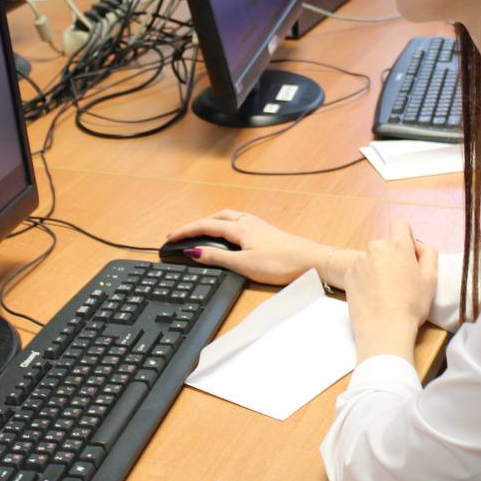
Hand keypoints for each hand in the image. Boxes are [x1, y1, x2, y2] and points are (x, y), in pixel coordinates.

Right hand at [165, 210, 330, 285]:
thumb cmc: (281, 262)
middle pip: (216, 217)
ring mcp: (258, 226)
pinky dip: (226, 226)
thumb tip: (194, 251)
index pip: (204, 226)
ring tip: (201, 232)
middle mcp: (248, 222)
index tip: (169, 237)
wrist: (312, 261)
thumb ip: (217, 257)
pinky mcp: (267, 233)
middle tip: (182, 234)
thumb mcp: (243, 264)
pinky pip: (239, 223)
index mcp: (239, 227)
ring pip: (229, 218)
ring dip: (212, 222)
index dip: (185, 231)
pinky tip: (230, 236)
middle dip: (197, 224)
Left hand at [345, 220, 436, 361]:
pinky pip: (360, 270)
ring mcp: (359, 261)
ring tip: (386, 291)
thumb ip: (428, 254)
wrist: (384, 329)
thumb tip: (419, 246)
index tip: (410, 256)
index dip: (407, 237)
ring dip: (379, 267)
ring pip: (373, 258)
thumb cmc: (412, 304)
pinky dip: (366, 278)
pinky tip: (374, 296)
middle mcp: (375, 247)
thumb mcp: (431, 279)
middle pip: (387, 244)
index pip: (401, 224)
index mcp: (397, 245)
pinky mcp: (348, 275)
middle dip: (394, 256)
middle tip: (402, 280)